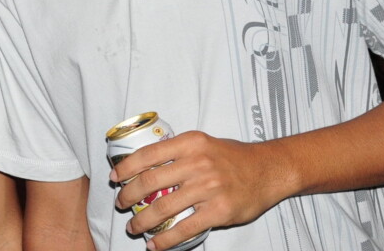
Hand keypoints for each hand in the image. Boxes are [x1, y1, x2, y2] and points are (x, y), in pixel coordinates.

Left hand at [108, 131, 295, 250]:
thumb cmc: (232, 157)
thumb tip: (143, 164)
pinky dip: (165, 240)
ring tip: (134, 227)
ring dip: (142, 221)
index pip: (148, 154)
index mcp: (190, 143)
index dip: (126, 167)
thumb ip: (177, 151)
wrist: (269, 170)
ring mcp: (209, 188)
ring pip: (163, 208)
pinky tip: (155, 244)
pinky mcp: (219, 211)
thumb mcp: (203, 143)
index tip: (115, 177)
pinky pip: (184, 228)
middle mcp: (197, 163)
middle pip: (150, 182)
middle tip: (121, 204)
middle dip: (129, 196)